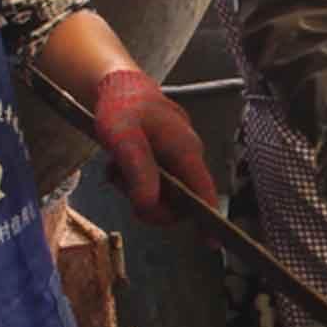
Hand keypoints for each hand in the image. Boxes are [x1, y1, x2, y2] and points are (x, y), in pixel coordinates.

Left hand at [89, 66, 214, 226]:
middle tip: (121, 187)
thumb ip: (138, 173)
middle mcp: (188, 154)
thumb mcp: (123, 139)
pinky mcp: (166, 154)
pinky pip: (157, 179)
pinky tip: (120, 165)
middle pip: (180, 198)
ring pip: (165, 190)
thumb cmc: (121, 107)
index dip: (208, 219)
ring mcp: (178, 154)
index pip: (204, 192)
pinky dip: (136, 179)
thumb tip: (149, 206)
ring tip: (116, 170)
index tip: (211, 244)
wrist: (115, 82)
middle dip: (150, 201)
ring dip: (138, 189)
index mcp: (186, 150)